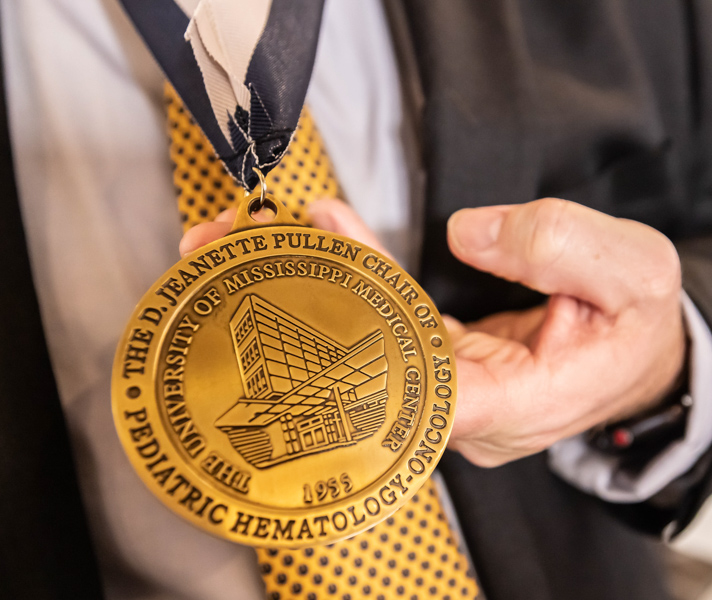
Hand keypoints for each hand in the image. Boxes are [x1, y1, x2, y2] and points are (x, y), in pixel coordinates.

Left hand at [180, 198, 685, 468]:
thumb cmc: (636, 326)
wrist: (639, 353)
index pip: (416, 396)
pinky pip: (384, 328)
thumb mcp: (632, 273)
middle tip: (270, 241)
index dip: (361, 346)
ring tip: (284, 231)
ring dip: (325, 289)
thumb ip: (558, 247)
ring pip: (369, 346)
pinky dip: (354, 286)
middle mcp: (465, 413)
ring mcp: (445, 394)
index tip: (321, 286)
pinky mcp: (437, 367)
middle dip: (317, 303)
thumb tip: (470, 233)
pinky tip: (326, 241)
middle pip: (373, 367)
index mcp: (513, 406)